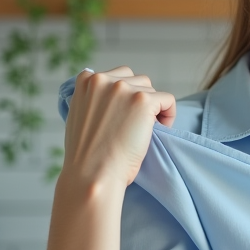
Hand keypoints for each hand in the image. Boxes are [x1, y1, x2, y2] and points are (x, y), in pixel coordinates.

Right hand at [60, 66, 176, 190]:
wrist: (92, 173)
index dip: (126, 98)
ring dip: (154, 109)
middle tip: (136, 126)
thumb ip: (93, 99)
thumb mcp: (80, 115)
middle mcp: (103, 79)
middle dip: (141, 101)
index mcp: (85, 80)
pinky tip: (158, 132)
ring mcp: (123, 88)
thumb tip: (111, 97)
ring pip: (152, 90)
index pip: (117, 76)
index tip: (124, 117)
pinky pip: (168, 100)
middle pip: (137, 80)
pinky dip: (169, 116)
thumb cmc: (88, 154)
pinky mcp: (143, 101)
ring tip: (145, 131)